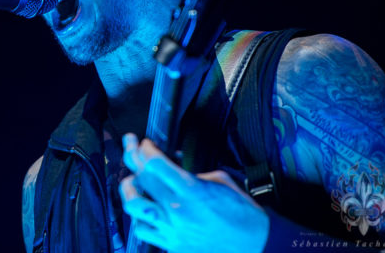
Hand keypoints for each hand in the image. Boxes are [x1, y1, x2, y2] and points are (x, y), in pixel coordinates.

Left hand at [120, 133, 269, 252]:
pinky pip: (143, 230)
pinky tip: (143, 208)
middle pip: (142, 179)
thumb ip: (190, 172)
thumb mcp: (219, 180)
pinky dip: (138, 216)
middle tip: (131, 146)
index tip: (145, 142)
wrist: (255, 245)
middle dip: (132, 156)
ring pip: (133, 206)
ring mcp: (172, 229)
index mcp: (191, 191)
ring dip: (129, 189)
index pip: (155, 164)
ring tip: (132, 181)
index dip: (145, 149)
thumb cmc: (241, 211)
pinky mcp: (171, 245)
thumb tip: (172, 163)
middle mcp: (177, 210)